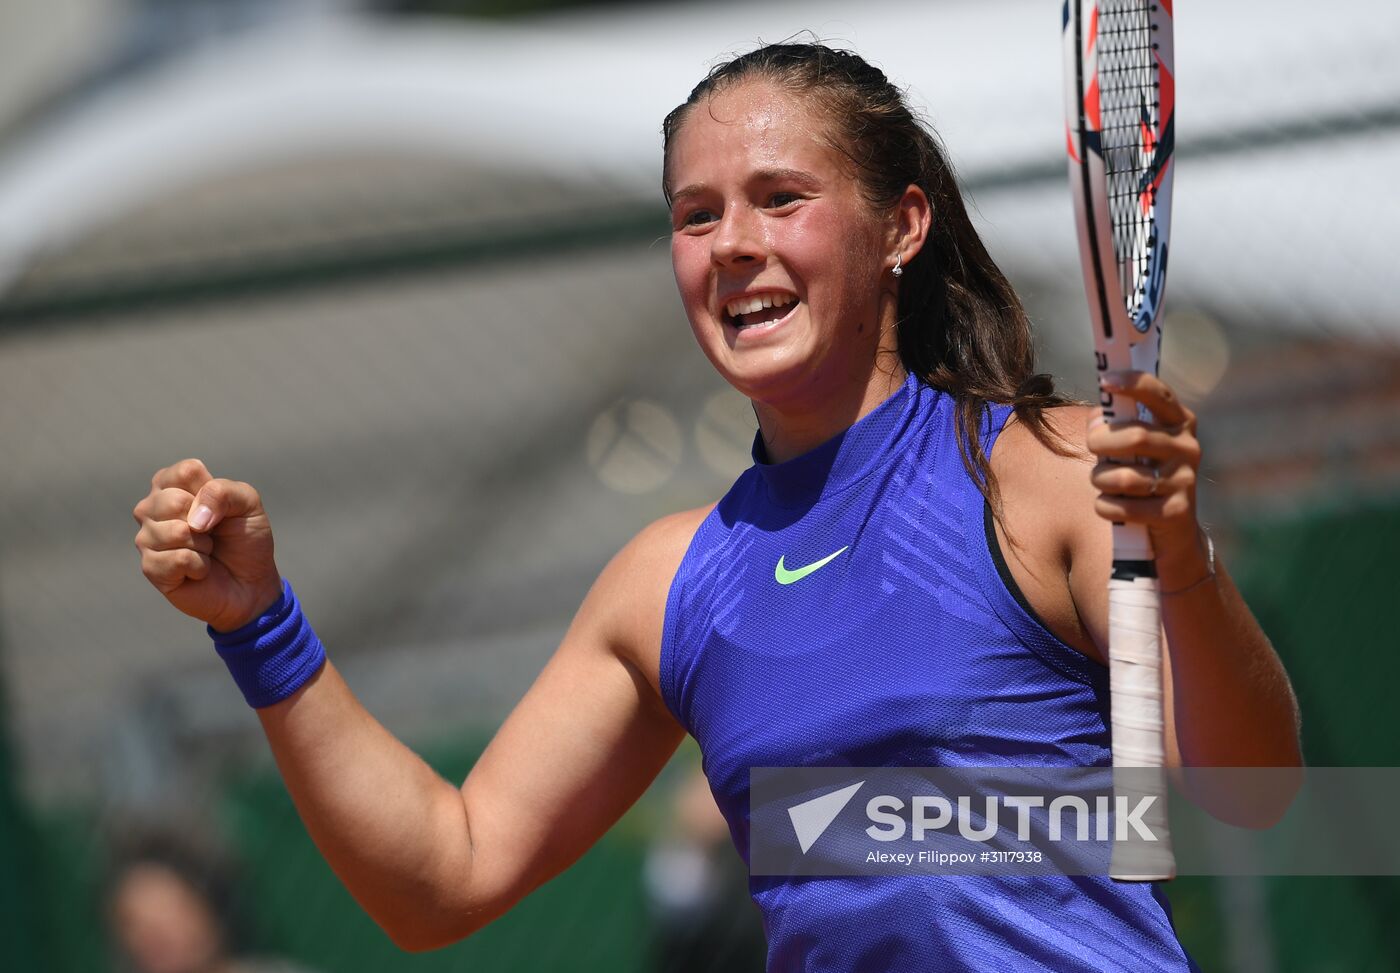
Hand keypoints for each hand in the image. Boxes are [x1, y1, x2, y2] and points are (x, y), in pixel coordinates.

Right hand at [132, 458, 282, 631]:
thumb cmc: (245, 538)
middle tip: (212, 534)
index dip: (212, 492)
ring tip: (206, 551)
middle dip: (207, 521)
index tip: (220, 509)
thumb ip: (223, 492)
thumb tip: (193, 518)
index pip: (185, 471)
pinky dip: (199, 566)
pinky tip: (198, 571)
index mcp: (172, 485)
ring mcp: (147, 538)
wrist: (250, 582)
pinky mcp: (150, 567)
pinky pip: (178, 559)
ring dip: (204, 546)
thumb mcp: (248, 504)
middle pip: (174, 501)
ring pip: (176, 532)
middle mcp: (152, 508)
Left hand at [1086, 370, 1205, 572]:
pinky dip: (1105, 507)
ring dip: (1100, 479)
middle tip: (1093, 447)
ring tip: (1102, 482)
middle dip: (1101, 442)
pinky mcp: (1175, 513)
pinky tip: (1111, 506)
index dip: (1133, 383)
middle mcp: (1188, 448)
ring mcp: (1185, 481)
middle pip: (1134, 436)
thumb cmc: (1143, 474)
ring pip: (1123, 477)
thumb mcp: (1133, 444)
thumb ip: (1113, 424)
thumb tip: (1097, 419)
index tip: (1105, 381)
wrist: (1173, 530)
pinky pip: (1122, 507)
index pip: (1159, 394)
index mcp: (1180, 423)